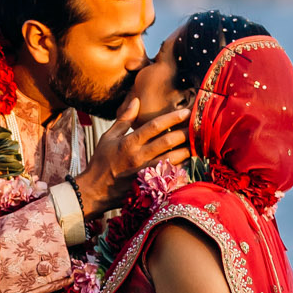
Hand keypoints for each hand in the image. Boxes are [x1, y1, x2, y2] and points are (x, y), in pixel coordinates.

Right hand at [76, 97, 190, 217]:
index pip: (154, 126)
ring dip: (187, 150)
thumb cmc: (101, 162)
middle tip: (198, 126)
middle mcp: (138, 157)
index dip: (172, 118)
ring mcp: (145, 172)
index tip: (186, 112)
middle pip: (167, 142)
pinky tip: (188, 160)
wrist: (95, 191)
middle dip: (185, 132)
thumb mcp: (109, 137)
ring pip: (172, 159)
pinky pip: (170, 175)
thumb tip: (136, 100)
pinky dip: (181, 166)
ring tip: (197, 142)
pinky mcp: (149, 185)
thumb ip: (124, 119)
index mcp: (128, 143)